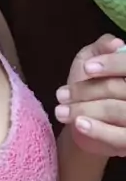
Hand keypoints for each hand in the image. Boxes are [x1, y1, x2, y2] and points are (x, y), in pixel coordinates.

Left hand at [55, 34, 125, 157]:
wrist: (86, 126)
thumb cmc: (90, 85)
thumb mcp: (91, 58)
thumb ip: (102, 47)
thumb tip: (118, 44)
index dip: (111, 64)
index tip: (87, 67)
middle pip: (119, 88)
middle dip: (87, 90)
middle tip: (61, 94)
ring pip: (116, 110)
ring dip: (85, 109)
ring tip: (60, 111)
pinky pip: (120, 136)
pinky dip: (98, 130)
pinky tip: (79, 124)